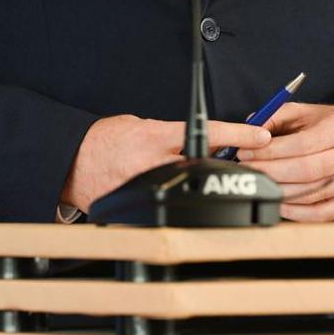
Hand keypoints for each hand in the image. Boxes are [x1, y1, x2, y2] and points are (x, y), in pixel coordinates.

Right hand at [61, 115, 271, 211]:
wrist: (71, 163)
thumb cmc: (104, 140)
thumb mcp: (138, 126)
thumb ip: (170, 134)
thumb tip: (202, 139)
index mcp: (154, 138)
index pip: (206, 132)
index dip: (238, 134)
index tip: (261, 135)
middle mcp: (154, 163)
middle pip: (207, 164)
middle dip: (223, 164)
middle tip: (238, 161)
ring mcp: (148, 188)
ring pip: (193, 188)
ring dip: (200, 184)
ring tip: (195, 179)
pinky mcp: (141, 209)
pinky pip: (173, 207)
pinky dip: (178, 201)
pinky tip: (174, 196)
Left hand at [238, 102, 333, 221]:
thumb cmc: (328, 127)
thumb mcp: (306, 112)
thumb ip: (277, 116)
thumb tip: (250, 129)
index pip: (302, 144)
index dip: (270, 151)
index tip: (246, 152)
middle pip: (305, 170)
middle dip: (270, 171)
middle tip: (247, 170)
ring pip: (309, 193)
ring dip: (277, 191)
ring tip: (257, 183)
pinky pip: (318, 213)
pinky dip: (294, 211)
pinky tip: (276, 201)